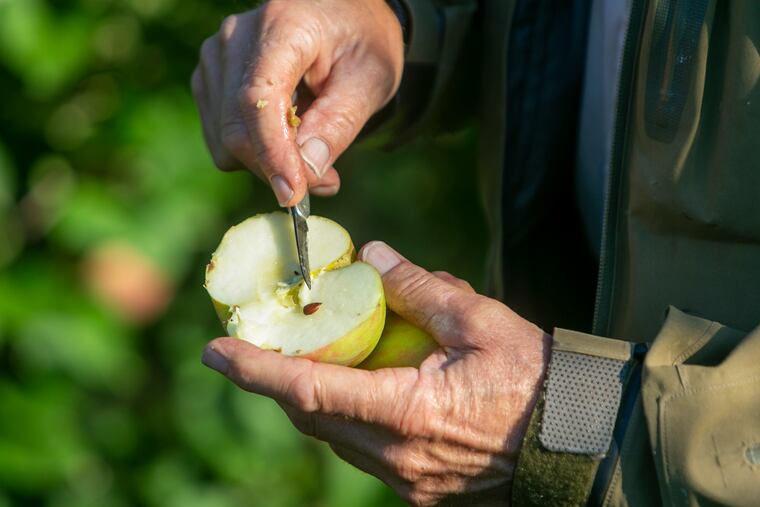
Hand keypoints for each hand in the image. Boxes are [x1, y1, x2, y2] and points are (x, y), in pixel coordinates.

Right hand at [191, 0, 403, 204]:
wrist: (344, 17)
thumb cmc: (363, 44)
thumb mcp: (369, 81)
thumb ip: (338, 124)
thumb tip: (306, 172)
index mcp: (282, 26)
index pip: (257, 99)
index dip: (272, 152)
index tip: (292, 195)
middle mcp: (235, 38)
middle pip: (237, 127)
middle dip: (277, 168)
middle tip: (327, 182)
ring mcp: (216, 58)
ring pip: (226, 139)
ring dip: (268, 163)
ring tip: (314, 152)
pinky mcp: (210, 80)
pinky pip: (222, 137)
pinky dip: (255, 152)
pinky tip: (288, 137)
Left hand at [202, 241, 550, 504]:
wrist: (580, 441)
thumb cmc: (536, 378)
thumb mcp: (478, 319)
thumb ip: (418, 287)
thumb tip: (371, 257)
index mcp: (407, 414)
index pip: (307, 391)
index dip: (254, 371)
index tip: (213, 350)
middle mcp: (397, 457)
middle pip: (312, 416)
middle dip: (278, 381)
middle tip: (260, 345)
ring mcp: (408, 480)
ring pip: (334, 436)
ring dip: (313, 397)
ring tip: (314, 356)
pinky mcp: (420, 488)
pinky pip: (364, 450)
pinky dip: (348, 415)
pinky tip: (365, 384)